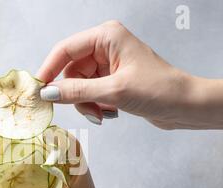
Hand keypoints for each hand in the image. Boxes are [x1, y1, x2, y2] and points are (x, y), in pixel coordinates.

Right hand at [37, 21, 222, 132]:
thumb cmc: (158, 90)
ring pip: (78, 84)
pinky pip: (89, 92)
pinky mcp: (112, 79)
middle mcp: (105, 46)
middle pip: (71, 70)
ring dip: (85, 103)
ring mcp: (108, 63)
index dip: (49, 70)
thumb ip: (77, 91)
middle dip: (75, 94)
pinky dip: (94, 105)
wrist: (185, 106)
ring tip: (101, 115)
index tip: (37, 91)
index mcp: (106, 37)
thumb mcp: (113, 91)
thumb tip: (46, 93)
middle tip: (87, 111)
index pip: (65, 50)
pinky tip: (109, 113)